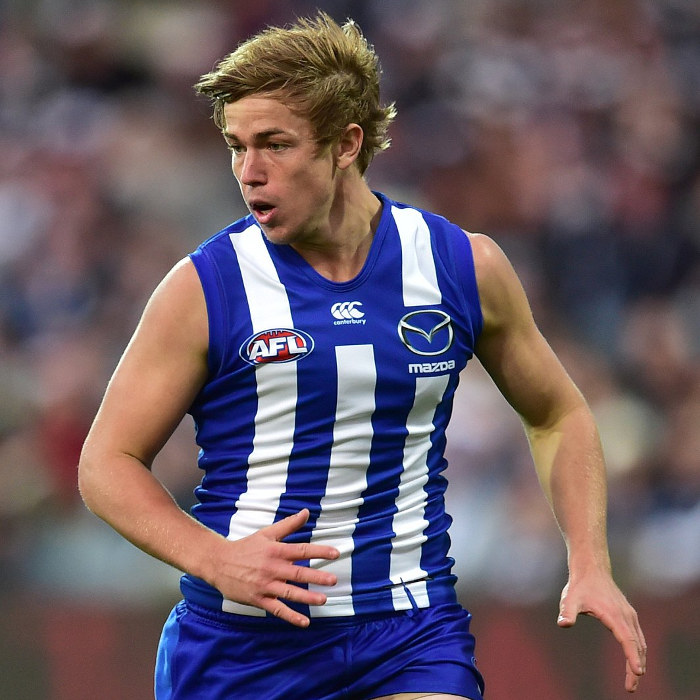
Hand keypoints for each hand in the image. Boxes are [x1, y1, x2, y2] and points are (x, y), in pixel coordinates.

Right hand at [209, 509, 338, 626]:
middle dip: (317, 577)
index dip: (320, 551)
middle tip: (333, 580)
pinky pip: (277, 609)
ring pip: (289, 592)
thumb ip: (288, 524)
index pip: (302, 550)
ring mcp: (265, 585)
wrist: (218, 562)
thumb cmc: (245, 547)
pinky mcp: (258, 599)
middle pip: (298, 572)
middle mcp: (272, 568)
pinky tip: (304, 622)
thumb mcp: (267, 533)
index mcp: (276, 550)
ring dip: (307, 597)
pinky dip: (290, 616)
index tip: (335, 553)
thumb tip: (306, 512)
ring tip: (323, 600)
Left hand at [557, 573, 645, 692]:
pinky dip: (639, 650)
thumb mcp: (570, 599)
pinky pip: (638, 636)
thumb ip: (567, 612)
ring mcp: (629, 614)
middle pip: (637, 645)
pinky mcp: (629, 614)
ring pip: (640, 641)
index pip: (627, 639)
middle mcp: (626, 615)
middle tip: (631, 687)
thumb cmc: (579, 586)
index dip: (632, 656)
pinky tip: (636, 660)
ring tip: (634, 678)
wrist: (591, 569)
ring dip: (639, 660)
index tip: (638, 672)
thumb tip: (563, 623)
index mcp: (614, 614)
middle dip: (636, 666)